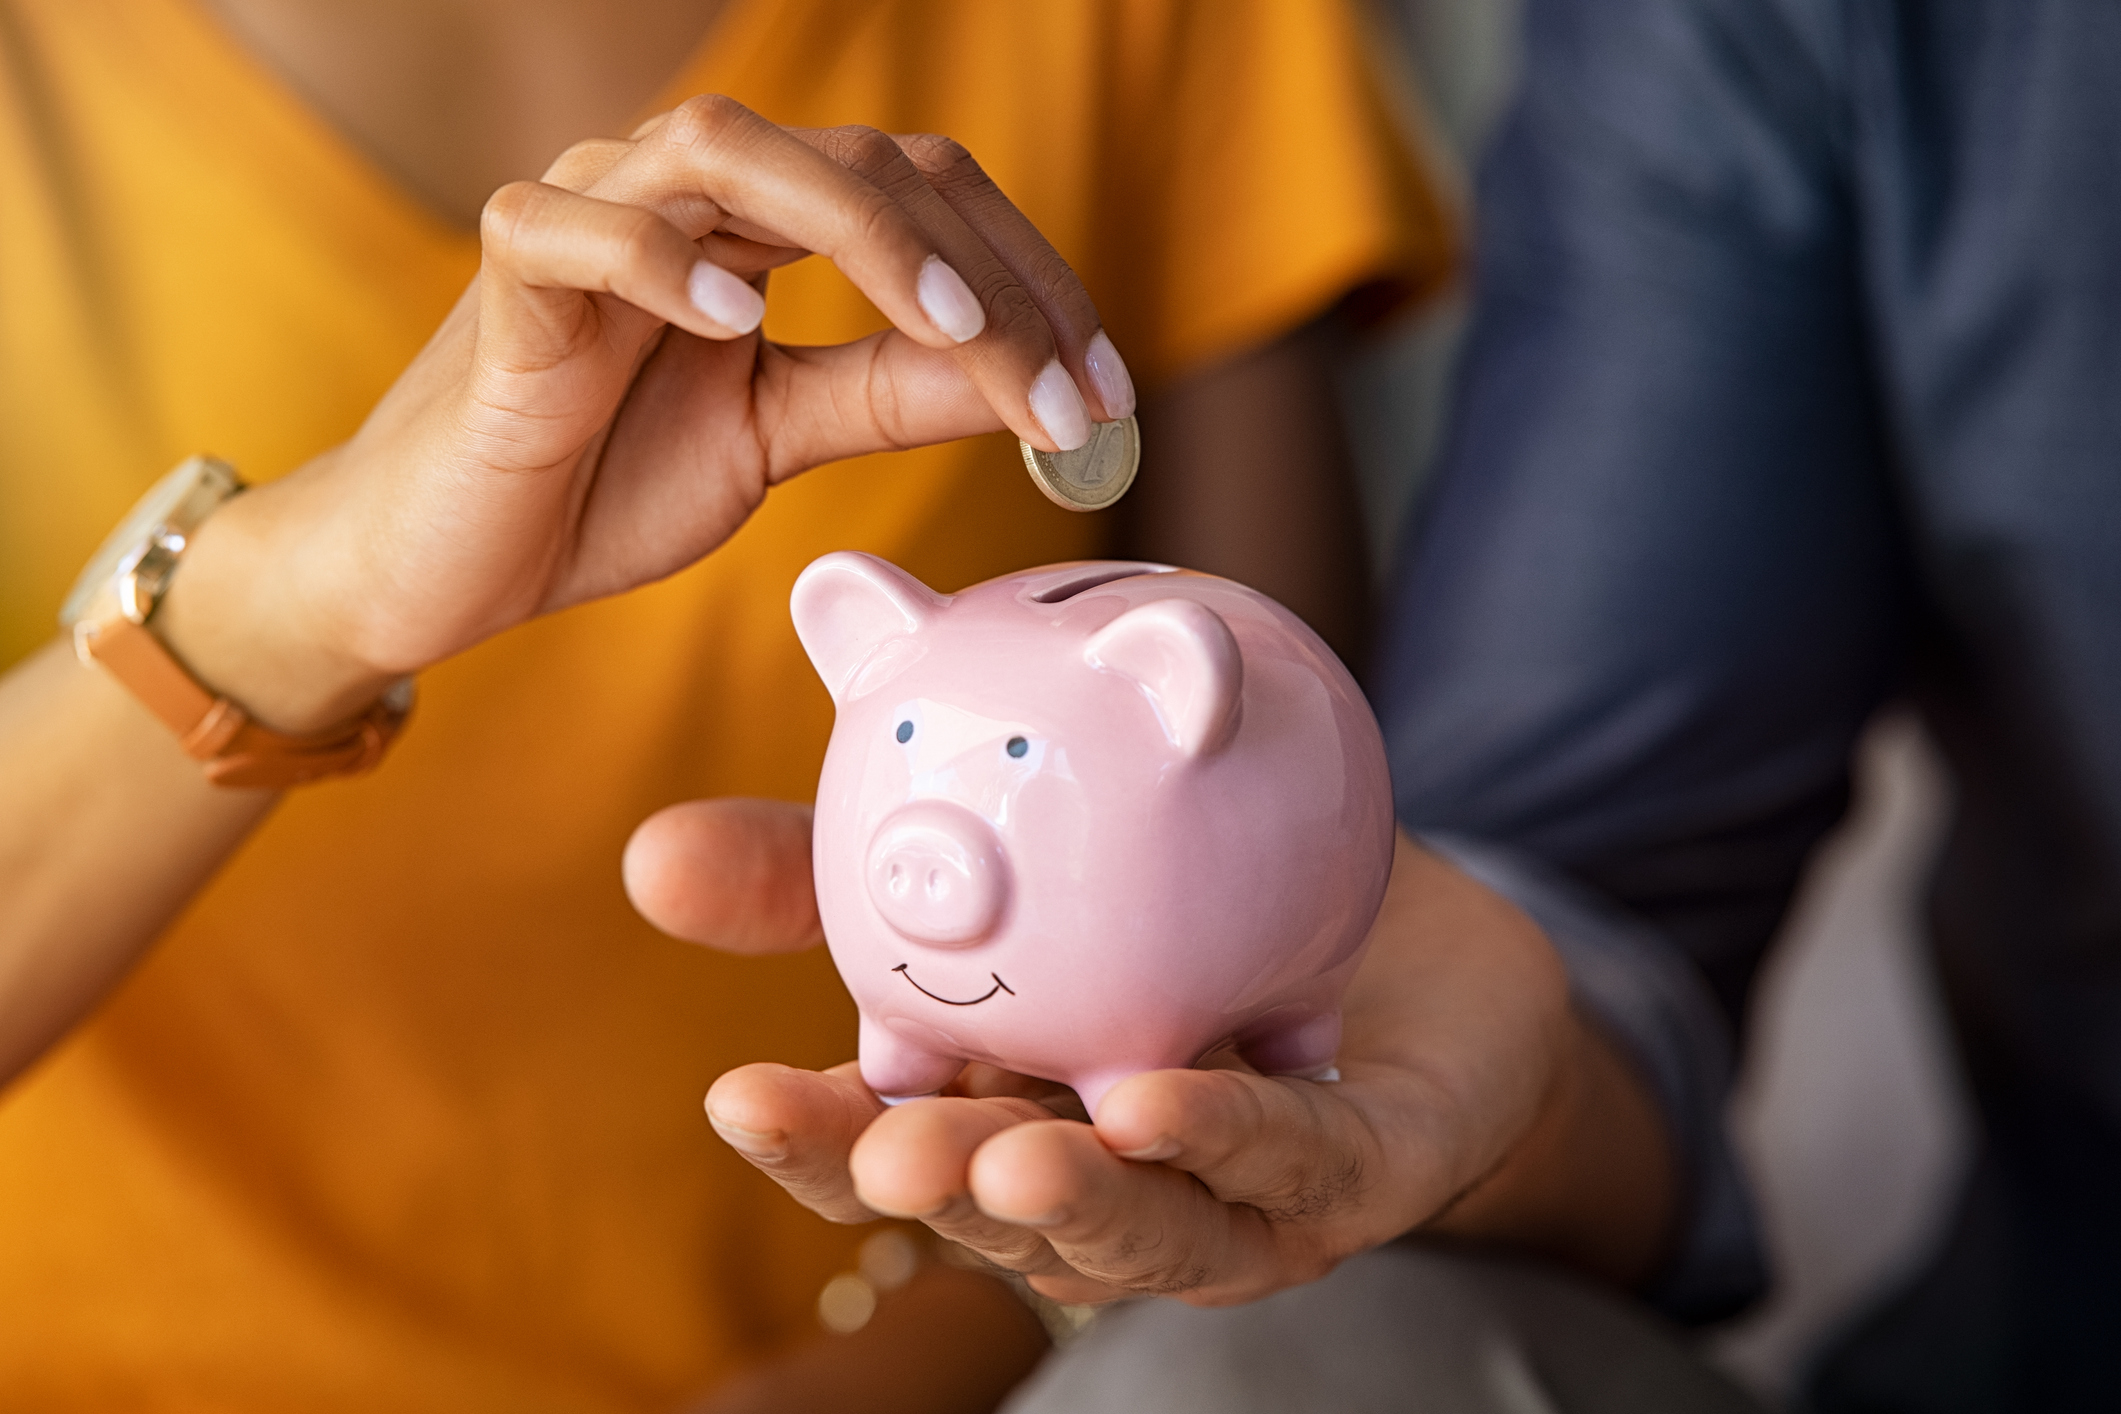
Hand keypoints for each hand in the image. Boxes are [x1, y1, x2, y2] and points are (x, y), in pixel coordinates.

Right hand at [159, 98, 1135, 729]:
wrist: (447, 559)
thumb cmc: (601, 482)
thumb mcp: (775, 438)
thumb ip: (886, 397)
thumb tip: (1022, 383)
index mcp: (760, 223)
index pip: (925, 197)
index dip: (1029, 282)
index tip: (1106, 399)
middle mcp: (685, 190)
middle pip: (865, 163)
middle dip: (986, 276)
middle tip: (1066, 394)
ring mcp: (589, 213)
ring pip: (731, 149)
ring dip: (865, 234)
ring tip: (954, 334)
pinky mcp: (506, 277)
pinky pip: (573, 228)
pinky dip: (656, 260)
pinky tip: (735, 324)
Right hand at [628, 804, 1676, 1307]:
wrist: (1404, 925)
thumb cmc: (1182, 913)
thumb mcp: (1001, 865)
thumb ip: (839, 869)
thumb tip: (648, 854)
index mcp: (1000, 1114)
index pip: (888, 1148)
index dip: (816, 1139)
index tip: (737, 1094)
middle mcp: (1099, 1182)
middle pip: (994, 1210)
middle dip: (932, 1192)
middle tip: (883, 1150)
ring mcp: (1226, 1200)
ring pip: (1141, 1227)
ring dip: (1072, 1204)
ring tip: (1007, 1161)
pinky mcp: (1351, 1177)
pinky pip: (1290, 1164)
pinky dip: (1229, 1138)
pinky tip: (1164, 1100)